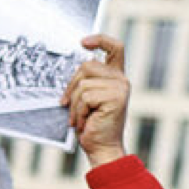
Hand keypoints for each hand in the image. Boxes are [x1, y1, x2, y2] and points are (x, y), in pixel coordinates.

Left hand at [65, 35, 129, 167]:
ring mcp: (120, 88)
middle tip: (67, 105)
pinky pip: (85, 96)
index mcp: (116, 77)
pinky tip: (85, 122)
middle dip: (72, 86)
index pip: (115, 47)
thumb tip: (73, 70)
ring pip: (84, 83)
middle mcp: (121, 80)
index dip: (100, 39)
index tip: (83, 43)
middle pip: (88, 65)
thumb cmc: (93, 126)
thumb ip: (87, 81)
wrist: (102, 149)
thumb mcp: (88, 99)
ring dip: (75, 104)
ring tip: (80, 118)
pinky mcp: (115, 98)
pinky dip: (79, 112)